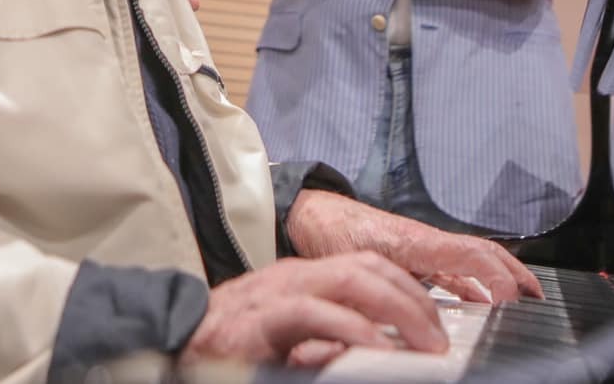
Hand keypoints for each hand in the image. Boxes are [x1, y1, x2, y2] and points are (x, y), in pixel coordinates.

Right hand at [180, 250, 447, 367]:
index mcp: (305, 278)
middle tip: (440, 339)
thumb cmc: (231, 343)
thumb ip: (327, 337)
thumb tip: (372, 348)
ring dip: (398, 309)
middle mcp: (296, 275)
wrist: (172, 344)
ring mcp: (279, 292)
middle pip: (370, 267)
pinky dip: (353, 328)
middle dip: (415, 299)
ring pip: (352, 279)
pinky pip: (316, 313)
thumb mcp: (291, 337)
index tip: (436, 324)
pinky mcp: (263, 317)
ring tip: (424, 343)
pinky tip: (377, 347)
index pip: (369, 266)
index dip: (409, 290)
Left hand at [285, 189, 540, 305]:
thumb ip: (377, 298)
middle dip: (513, 273)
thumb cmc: (332, 236)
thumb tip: (389, 330)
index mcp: (418, 242)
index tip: (508, 302)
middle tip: (536, 297)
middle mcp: (428, 241)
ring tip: (520, 299)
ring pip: (472, 259)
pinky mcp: (416, 253)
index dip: (496, 278)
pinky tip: (481, 301)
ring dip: (499, 276)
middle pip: (483, 252)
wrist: (314, 214)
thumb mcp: (353, 271)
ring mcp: (424, 246)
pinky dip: (475, 282)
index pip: (472, 255)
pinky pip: (455, 266)